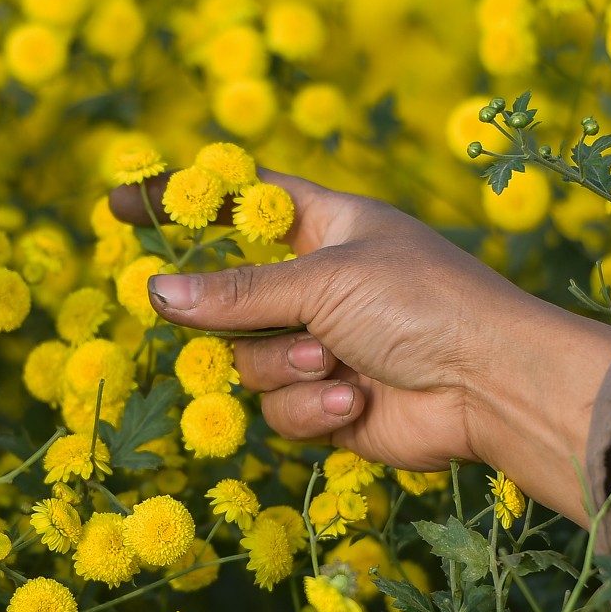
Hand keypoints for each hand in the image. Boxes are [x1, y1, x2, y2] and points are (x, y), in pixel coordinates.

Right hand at [110, 170, 610, 523]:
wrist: (490, 387)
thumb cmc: (423, 305)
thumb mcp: (324, 281)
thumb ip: (237, 292)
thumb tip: (156, 291)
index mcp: (326, 227)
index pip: (238, 204)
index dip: (181, 202)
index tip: (120, 207)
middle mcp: (320, 285)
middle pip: (229, 299)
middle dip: (242, 319)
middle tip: (270, 321)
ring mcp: (321, 346)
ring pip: (247, 363)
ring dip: (288, 367)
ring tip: (340, 364)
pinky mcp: (329, 404)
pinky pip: (279, 409)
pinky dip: (313, 407)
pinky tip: (358, 402)